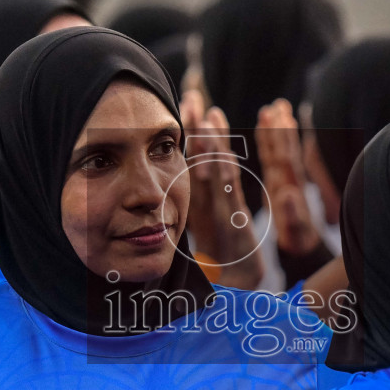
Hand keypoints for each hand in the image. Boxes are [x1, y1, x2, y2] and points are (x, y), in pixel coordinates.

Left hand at [181, 92, 262, 288]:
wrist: (240, 292)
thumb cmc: (217, 268)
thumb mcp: (192, 239)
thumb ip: (177, 221)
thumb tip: (150, 207)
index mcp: (202, 202)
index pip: (194, 160)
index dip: (189, 135)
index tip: (182, 107)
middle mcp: (215, 202)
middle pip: (208, 157)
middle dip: (201, 128)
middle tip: (192, 97)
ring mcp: (228, 212)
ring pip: (221, 171)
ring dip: (216, 144)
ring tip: (210, 116)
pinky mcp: (238, 226)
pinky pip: (231, 196)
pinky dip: (227, 175)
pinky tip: (221, 155)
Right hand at [255, 99, 320, 254]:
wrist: (304, 246)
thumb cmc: (299, 239)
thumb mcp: (296, 230)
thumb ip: (292, 213)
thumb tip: (289, 195)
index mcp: (290, 187)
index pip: (286, 158)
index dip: (283, 139)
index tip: (281, 119)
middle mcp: (288, 179)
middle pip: (283, 148)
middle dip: (279, 127)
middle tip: (277, 105)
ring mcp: (283, 178)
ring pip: (277, 149)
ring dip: (274, 129)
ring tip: (272, 108)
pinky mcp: (277, 182)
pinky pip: (271, 157)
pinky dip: (268, 141)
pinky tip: (265, 127)